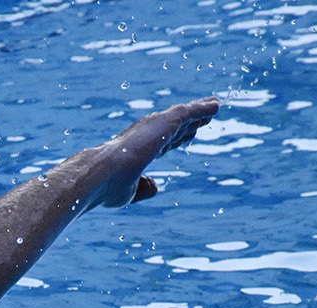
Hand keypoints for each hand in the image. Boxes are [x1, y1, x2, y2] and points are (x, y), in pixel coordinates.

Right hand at [93, 97, 220, 207]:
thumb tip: (156, 186)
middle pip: (173, 127)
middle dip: (188, 123)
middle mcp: (145, 135)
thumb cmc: (109, 188)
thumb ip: (144, 188)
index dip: (175, 140)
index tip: (187, 136)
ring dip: (199, 111)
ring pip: (183, 116)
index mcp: (137, 151)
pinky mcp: (164, 123)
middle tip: (204, 117)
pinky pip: (189, 112)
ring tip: (214, 106)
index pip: (161, 143)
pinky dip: (202, 108)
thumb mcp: (130, 193)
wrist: (101, 176)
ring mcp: (154, 127)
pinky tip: (216, 105)